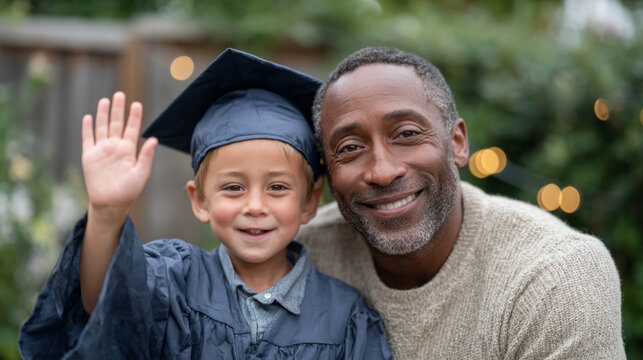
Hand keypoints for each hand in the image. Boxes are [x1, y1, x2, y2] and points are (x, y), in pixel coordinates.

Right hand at [81, 92, 156, 216]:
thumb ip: (146, 156)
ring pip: (102, 128)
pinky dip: (88, 128)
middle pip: (116, 124)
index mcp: (129, 150)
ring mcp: (102, 151)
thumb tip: (153, 139)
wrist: (110, 204)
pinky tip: (89, 117)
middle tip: (120, 94)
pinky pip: (88, 139)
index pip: (132, 129)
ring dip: (103, 114)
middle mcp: (115, 147)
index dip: (134, 117)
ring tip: (106, 100)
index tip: (137, 104)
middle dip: (118, 109)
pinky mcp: (89, 156)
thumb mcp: (141, 174)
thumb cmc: (129, 191)